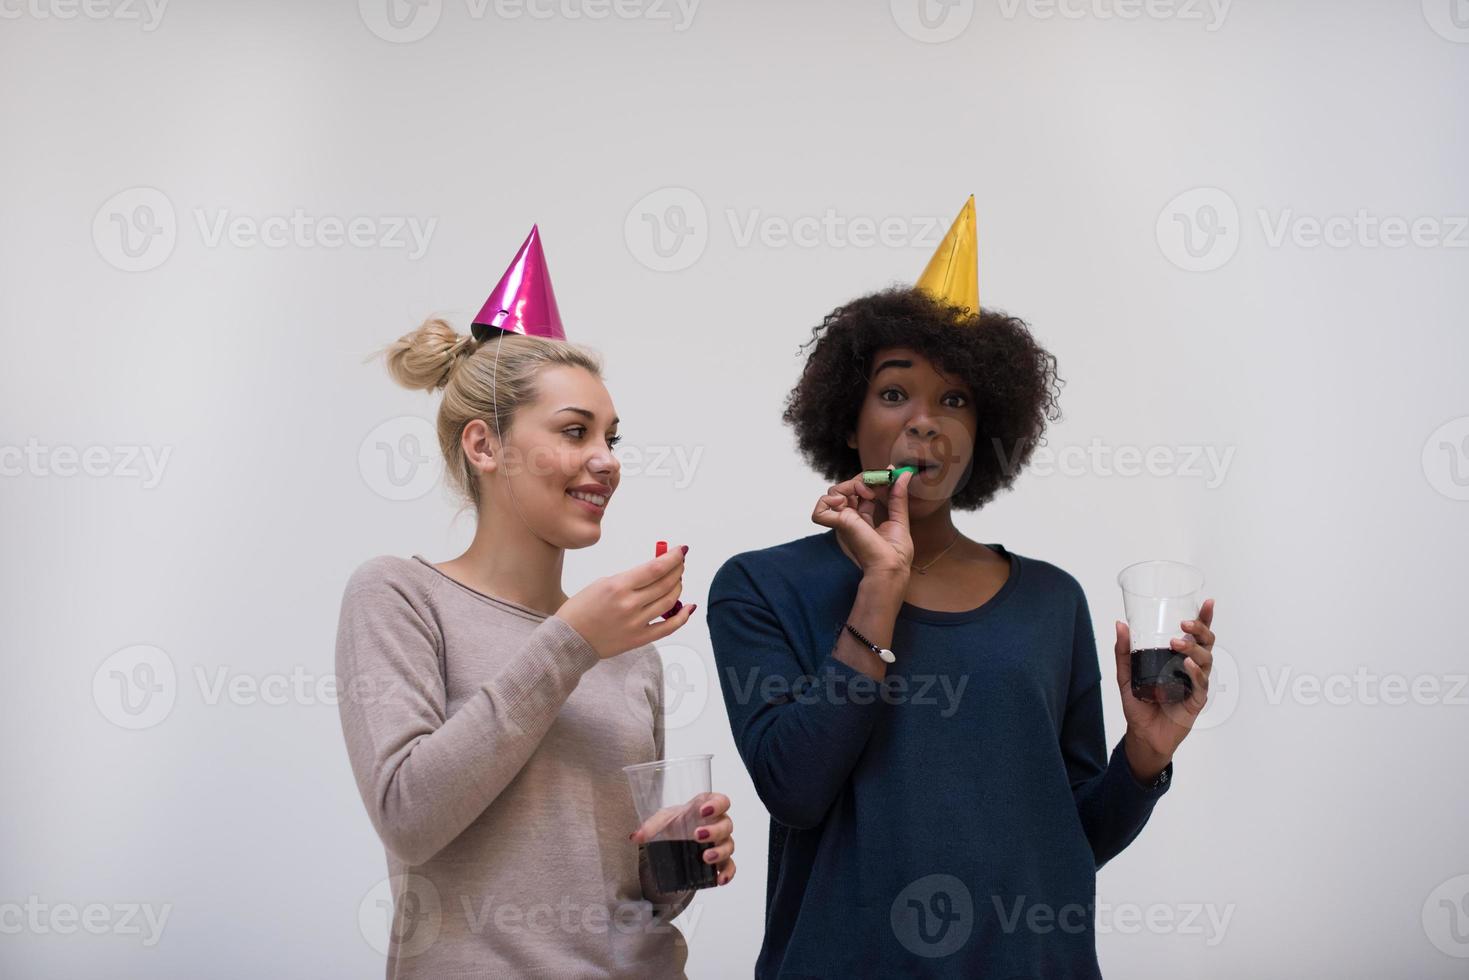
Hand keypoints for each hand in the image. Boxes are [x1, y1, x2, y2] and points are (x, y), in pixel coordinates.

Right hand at [556, 546, 696, 658]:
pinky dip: (682, 617)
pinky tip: (689, 607)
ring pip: (669, 602)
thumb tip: (654, 570)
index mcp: (618, 586)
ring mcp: (636, 623)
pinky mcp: (639, 639)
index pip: (655, 568)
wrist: (569, 639)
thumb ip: (629, 578)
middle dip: (677, 570)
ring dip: (678, 587)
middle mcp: (630, 604)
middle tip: (680, 563)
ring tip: (678, 580)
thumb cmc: (581, 609)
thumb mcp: (602, 583)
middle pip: (665, 583)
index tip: (681, 550)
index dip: (673, 557)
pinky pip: (668, 628)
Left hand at [631, 792, 736, 886]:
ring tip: (705, 858)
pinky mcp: (720, 860)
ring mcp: (721, 842)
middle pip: (726, 825)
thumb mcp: (661, 821)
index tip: (704, 810)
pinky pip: (730, 866)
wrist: (674, 840)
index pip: (721, 801)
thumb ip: (650, 826)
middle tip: (697, 835)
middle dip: (714, 830)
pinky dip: (727, 873)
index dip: (717, 805)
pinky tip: (719, 880)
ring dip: (720, 852)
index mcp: (707, 807)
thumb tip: (635, 837)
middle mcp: (718, 824)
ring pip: (729, 845)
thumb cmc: (675, 824)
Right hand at [811, 468, 913, 578]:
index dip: (871, 480)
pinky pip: (819, 511)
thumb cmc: (896, 553)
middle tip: (878, 485)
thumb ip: (899, 496)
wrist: (891, 567)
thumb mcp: (900, 518)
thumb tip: (904, 475)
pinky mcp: (839, 524)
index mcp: (862, 519)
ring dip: (850, 485)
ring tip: (867, 493)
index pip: (859, 492)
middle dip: (862, 479)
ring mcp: (843, 521)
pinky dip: (827, 501)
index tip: (888, 474)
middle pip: (845, 488)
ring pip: (832, 493)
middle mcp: (850, 519)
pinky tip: (844, 501)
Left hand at [1114, 598, 1216, 779]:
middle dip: (1200, 630)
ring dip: (1193, 649)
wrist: (1142, 735)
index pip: (1196, 636)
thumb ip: (1124, 652)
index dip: (1205, 619)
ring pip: (1205, 661)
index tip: (1208, 602)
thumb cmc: (1139, 705)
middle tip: (1184, 624)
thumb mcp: (1126, 675)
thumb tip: (1120, 624)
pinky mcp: (1196, 701)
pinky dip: (1195, 672)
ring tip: (1177, 644)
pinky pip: (1200, 684)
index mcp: (1179, 659)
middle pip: (1207, 644)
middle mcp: (1190, 669)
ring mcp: (1196, 684)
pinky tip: (1185, 664)